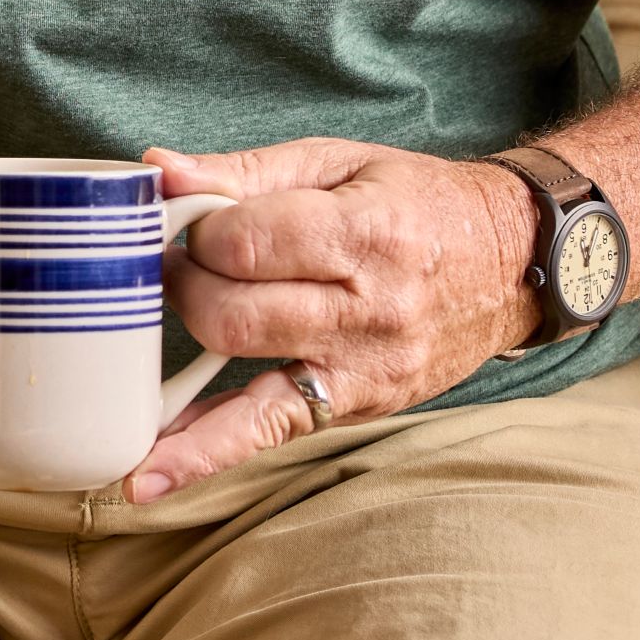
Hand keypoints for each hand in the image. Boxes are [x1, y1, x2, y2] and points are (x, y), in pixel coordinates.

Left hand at [126, 138, 542, 499]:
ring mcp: (365, 366)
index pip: (243, 239)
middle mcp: (369, 307)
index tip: (192, 225)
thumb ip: (243, 170)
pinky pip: (268, 434)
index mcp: (365, 231)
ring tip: (125, 373)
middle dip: (183, 287)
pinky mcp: (358, 405)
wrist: (514, 262)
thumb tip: (156, 167)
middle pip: (231, 311)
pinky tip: (148, 476)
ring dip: (173, 371)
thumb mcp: (339, 163)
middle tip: (179, 270)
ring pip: (239, 377)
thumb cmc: (416, 202)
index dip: (196, 232)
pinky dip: (204, 455)